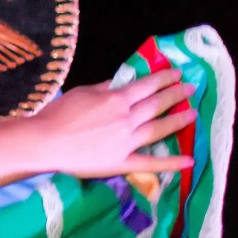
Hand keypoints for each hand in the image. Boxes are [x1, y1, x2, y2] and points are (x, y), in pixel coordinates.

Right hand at [20, 69, 195, 178]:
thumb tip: (120, 84)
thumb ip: (104, 88)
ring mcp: (126, 141)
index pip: (147, 85)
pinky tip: (189, 161)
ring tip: (193, 115)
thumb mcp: (81, 92)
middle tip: (192, 89)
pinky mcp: (121, 161)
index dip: (164, 78)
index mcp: (116, 99)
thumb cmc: (57, 115)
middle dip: (176, 95)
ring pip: (159, 129)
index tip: (178, 74)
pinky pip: (150, 162)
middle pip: (157, 104)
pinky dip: (171, 162)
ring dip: (179, 120)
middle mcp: (126, 118)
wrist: (44, 142)